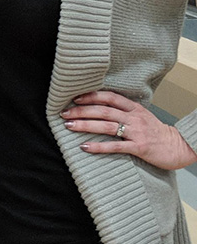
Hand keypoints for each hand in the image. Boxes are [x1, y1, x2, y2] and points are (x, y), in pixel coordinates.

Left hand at [61, 90, 196, 169]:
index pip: (109, 97)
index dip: (91, 96)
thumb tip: (99, 105)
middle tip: (64, 113)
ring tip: (69, 125)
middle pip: (103, 111)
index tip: (74, 98)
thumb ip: (123, 110)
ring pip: (106, 126)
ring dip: (85, 125)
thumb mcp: (141, 115)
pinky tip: (85, 147)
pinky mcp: (139, 147)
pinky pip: (115, 146)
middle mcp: (134, 117)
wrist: (178, 147)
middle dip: (81, 111)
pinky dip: (98, 146)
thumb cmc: (156, 132)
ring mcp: (136, 132)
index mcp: (134, 108)